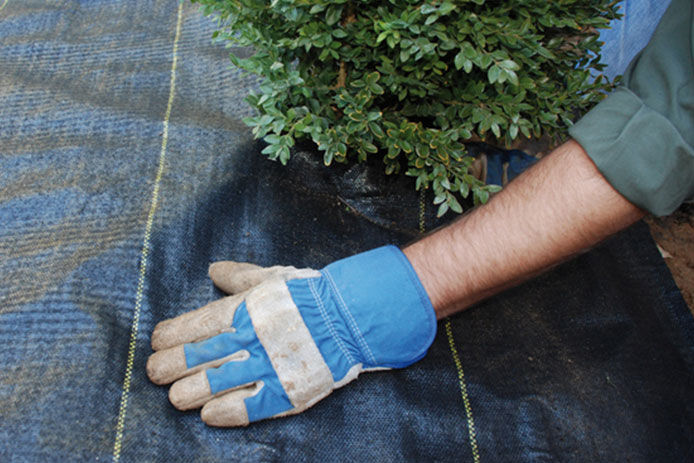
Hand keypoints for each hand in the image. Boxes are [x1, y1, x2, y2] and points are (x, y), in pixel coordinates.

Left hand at [146, 246, 435, 426]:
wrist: (352, 317)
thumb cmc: (310, 294)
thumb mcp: (273, 278)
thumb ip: (240, 277)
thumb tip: (213, 270)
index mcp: (246, 309)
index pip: (197, 324)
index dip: (171, 335)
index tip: (156, 341)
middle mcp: (251, 338)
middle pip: (199, 356)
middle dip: (171, 366)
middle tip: (155, 373)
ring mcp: (267, 367)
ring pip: (216, 383)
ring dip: (190, 392)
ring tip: (175, 398)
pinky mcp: (286, 391)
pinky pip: (249, 406)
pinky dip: (225, 412)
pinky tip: (208, 415)